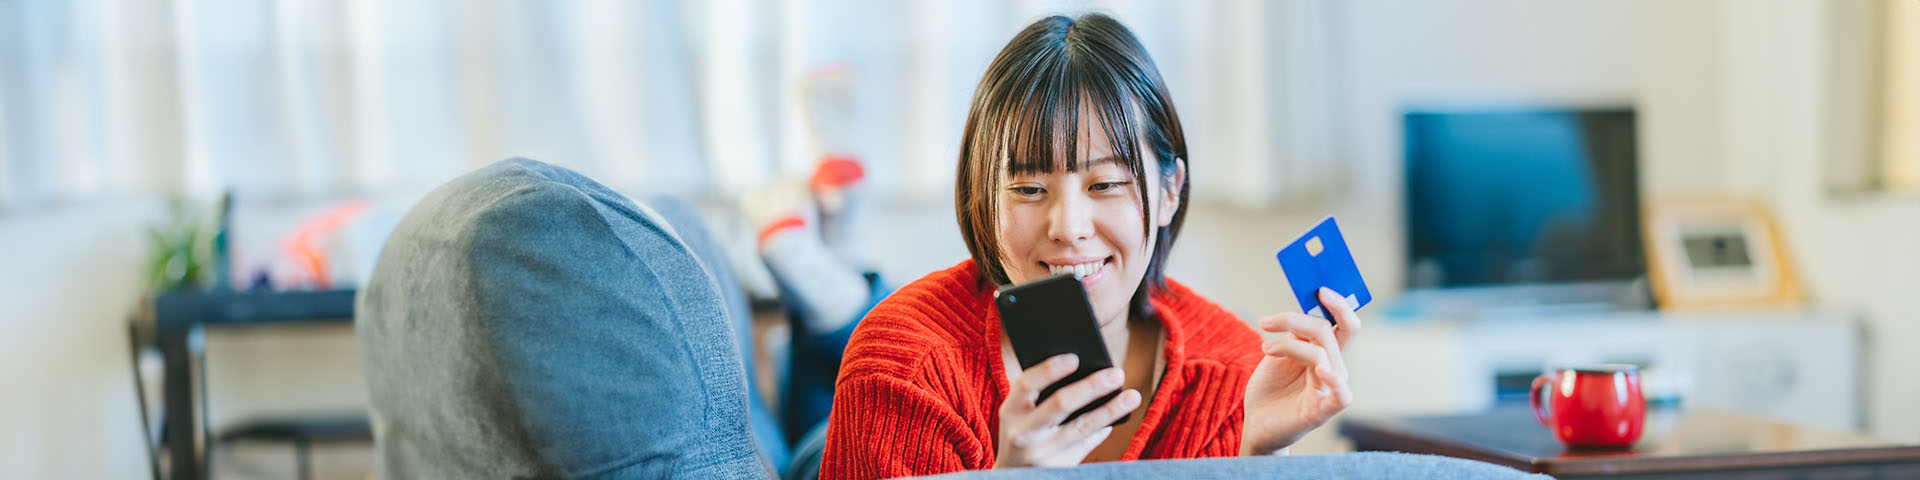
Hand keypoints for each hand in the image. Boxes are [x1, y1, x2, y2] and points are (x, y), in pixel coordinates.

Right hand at [994, 354, 1141, 467]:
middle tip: (1117, 373)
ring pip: (1082, 427)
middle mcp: (1022, 433)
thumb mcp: (1019, 414)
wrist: (1012, 475)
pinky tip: (1115, 418)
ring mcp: (1041, 454)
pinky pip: (1086, 444)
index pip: (1027, 384)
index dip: (1050, 369)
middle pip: (1061, 404)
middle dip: (1092, 386)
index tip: (1075, 357)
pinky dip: (1101, 429)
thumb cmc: (1021, 431)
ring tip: (1132, 396)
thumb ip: (1040, 395)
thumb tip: (1086, 372)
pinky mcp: (1058, 468)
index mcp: (1009, 411)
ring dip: (1110, 409)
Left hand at [1240, 287, 1360, 455]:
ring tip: (1266, 349)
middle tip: (1267, 322)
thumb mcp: (1278, 354)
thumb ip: (1293, 335)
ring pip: (1324, 353)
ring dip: (1291, 345)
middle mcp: (1334, 367)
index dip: (1339, 304)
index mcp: (1325, 352)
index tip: (1319, 288)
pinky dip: (1334, 378)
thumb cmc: (1269, 390)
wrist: (1256, 424)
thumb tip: (1302, 310)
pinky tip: (1320, 369)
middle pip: (1330, 332)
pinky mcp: (1324, 410)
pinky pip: (1342, 393)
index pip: (1344, 323)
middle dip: (1297, 320)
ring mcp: (1331, 388)